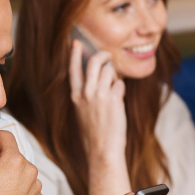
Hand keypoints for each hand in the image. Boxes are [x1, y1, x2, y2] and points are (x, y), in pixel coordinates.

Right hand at [69, 40, 126, 159]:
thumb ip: (86, 94)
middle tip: (108, 56)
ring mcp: (99, 95)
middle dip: (103, 55)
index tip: (76, 44)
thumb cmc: (93, 134)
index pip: (73, 69)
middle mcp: (85, 92)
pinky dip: (121, 90)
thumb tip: (100, 77)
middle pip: (94, 62)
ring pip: (109, 71)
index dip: (75, 54)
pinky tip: (118, 101)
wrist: (102, 150)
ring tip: (114, 88)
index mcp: (75, 96)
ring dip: (114, 76)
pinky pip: (120, 84)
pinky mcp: (113, 99)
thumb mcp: (82, 112)